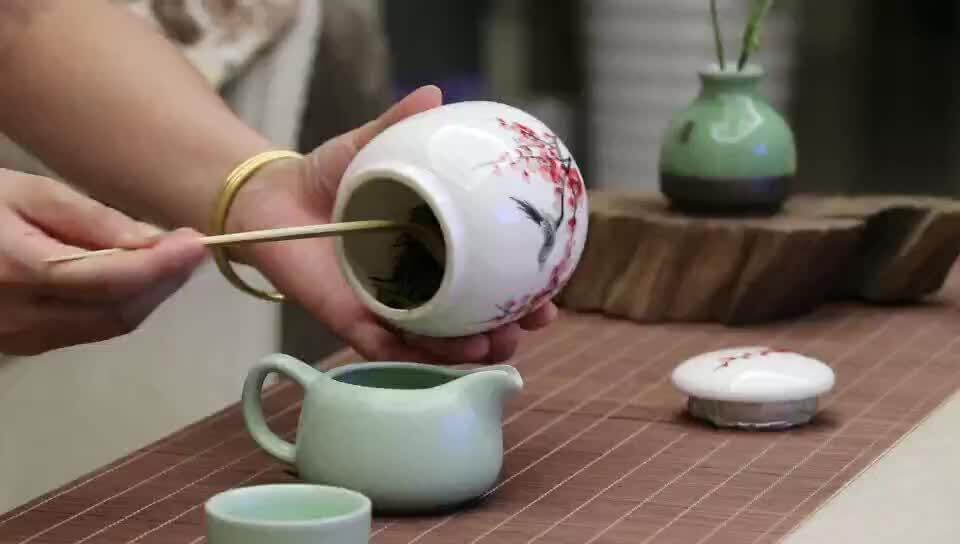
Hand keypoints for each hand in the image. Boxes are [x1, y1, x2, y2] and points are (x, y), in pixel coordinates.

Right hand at [0, 170, 206, 354]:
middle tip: (192, 248)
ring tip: (173, 259)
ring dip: (150, 295)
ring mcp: (21, 338)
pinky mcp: (24, 345)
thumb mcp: (27, 192)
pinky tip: (137, 277)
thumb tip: (153, 243)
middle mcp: (21, 316)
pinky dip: (123, 304)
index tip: (198, 242)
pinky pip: (89, 329)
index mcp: (19, 269)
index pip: (113, 279)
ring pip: (110, 325)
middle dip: (165, 281)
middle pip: (119, 310)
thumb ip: (92, 219)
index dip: (163, 265)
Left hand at [230, 86, 557, 362]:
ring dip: (470, 349)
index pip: (487, 279)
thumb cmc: (323, 177)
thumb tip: (433, 92)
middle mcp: (415, 287)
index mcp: (431, 252)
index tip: (553, 292)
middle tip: (533, 322)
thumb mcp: (366, 147)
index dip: (523, 290)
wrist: (269, 199)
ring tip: (496, 343)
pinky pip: (386, 347)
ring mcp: (385, 308)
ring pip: (436, 343)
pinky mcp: (349, 320)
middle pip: (472, 320)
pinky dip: (415, 355)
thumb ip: (396, 124)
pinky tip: (443, 353)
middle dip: (508, 329)